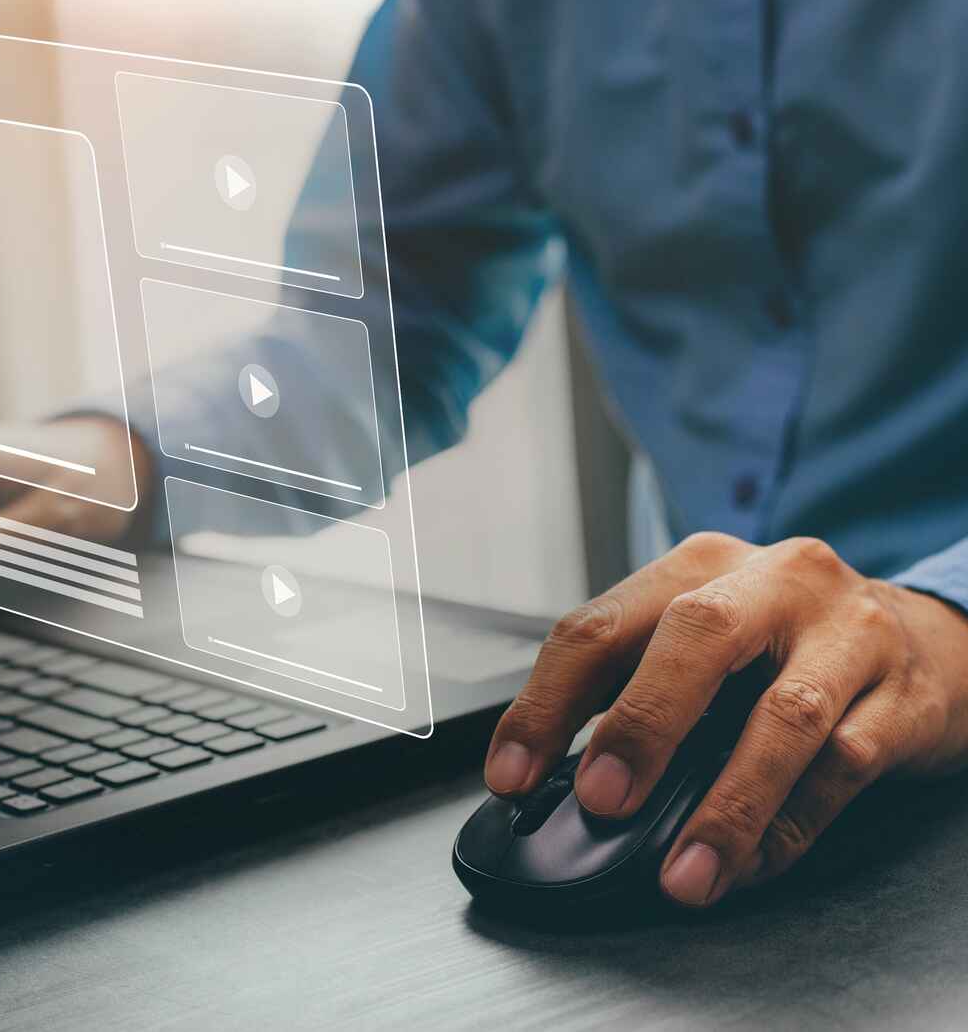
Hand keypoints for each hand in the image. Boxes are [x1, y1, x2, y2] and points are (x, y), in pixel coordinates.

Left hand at [484, 532, 967, 905]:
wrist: (930, 639)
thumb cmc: (790, 642)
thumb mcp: (708, 638)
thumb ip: (637, 686)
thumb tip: (557, 772)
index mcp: (700, 565)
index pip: (602, 624)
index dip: (546, 703)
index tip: (512, 774)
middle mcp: (775, 581)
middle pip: (697, 639)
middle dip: (640, 726)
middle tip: (602, 801)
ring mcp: (847, 634)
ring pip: (784, 717)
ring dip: (727, 805)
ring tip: (685, 871)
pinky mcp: (905, 694)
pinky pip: (844, 768)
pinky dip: (791, 825)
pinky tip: (751, 861)